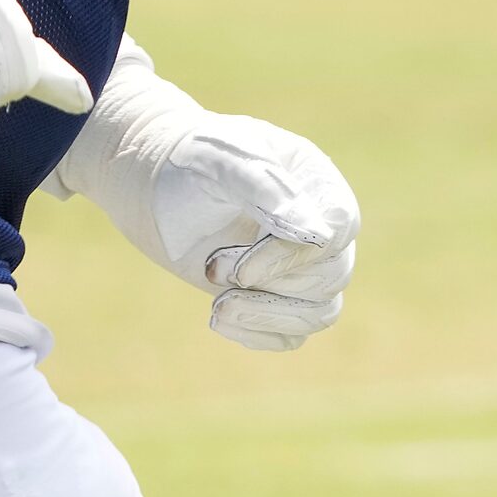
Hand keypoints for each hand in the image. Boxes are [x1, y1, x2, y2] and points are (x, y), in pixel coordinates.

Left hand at [51, 46, 359, 351]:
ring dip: (268, 315)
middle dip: (269, 281)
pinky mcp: (274, 296)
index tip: (243, 268)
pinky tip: (217, 319)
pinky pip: (293, 334)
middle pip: (330, 275)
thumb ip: (270, 193)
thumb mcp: (224, 162)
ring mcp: (300, 265)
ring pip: (320, 312)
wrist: (158, 184)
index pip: (338, 227)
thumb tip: (319, 235)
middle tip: (211, 267)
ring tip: (217, 306)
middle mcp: (319, 227)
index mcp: (317, 184)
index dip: (294, 254)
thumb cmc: (192, 161)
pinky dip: (261, 335)